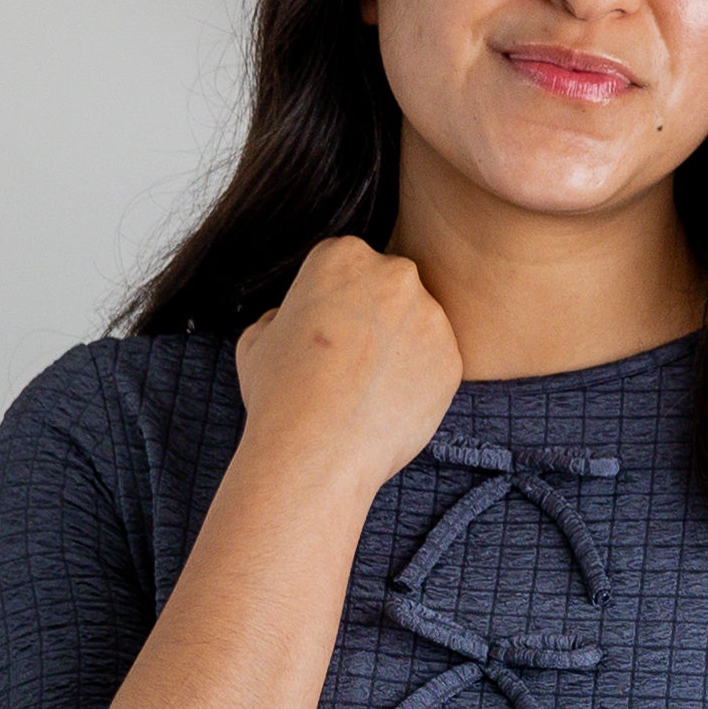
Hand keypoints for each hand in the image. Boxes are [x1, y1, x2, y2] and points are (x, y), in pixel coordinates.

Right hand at [230, 237, 461, 510]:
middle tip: (348, 365)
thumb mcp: (256, 340)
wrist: (315, 453)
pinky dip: (417, 383)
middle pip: (387, 289)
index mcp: (342, 255)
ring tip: (365, 393)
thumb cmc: (277, 396)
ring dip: (398, 349)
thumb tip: (293, 320)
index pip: (345, 267)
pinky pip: (435, 364)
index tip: (322, 337)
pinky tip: (385, 408)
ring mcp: (430, 314)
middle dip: (373, 318)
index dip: (331, 305)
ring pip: (416, 326)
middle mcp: (394, 273)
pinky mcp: (451, 357)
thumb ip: (282, 315)